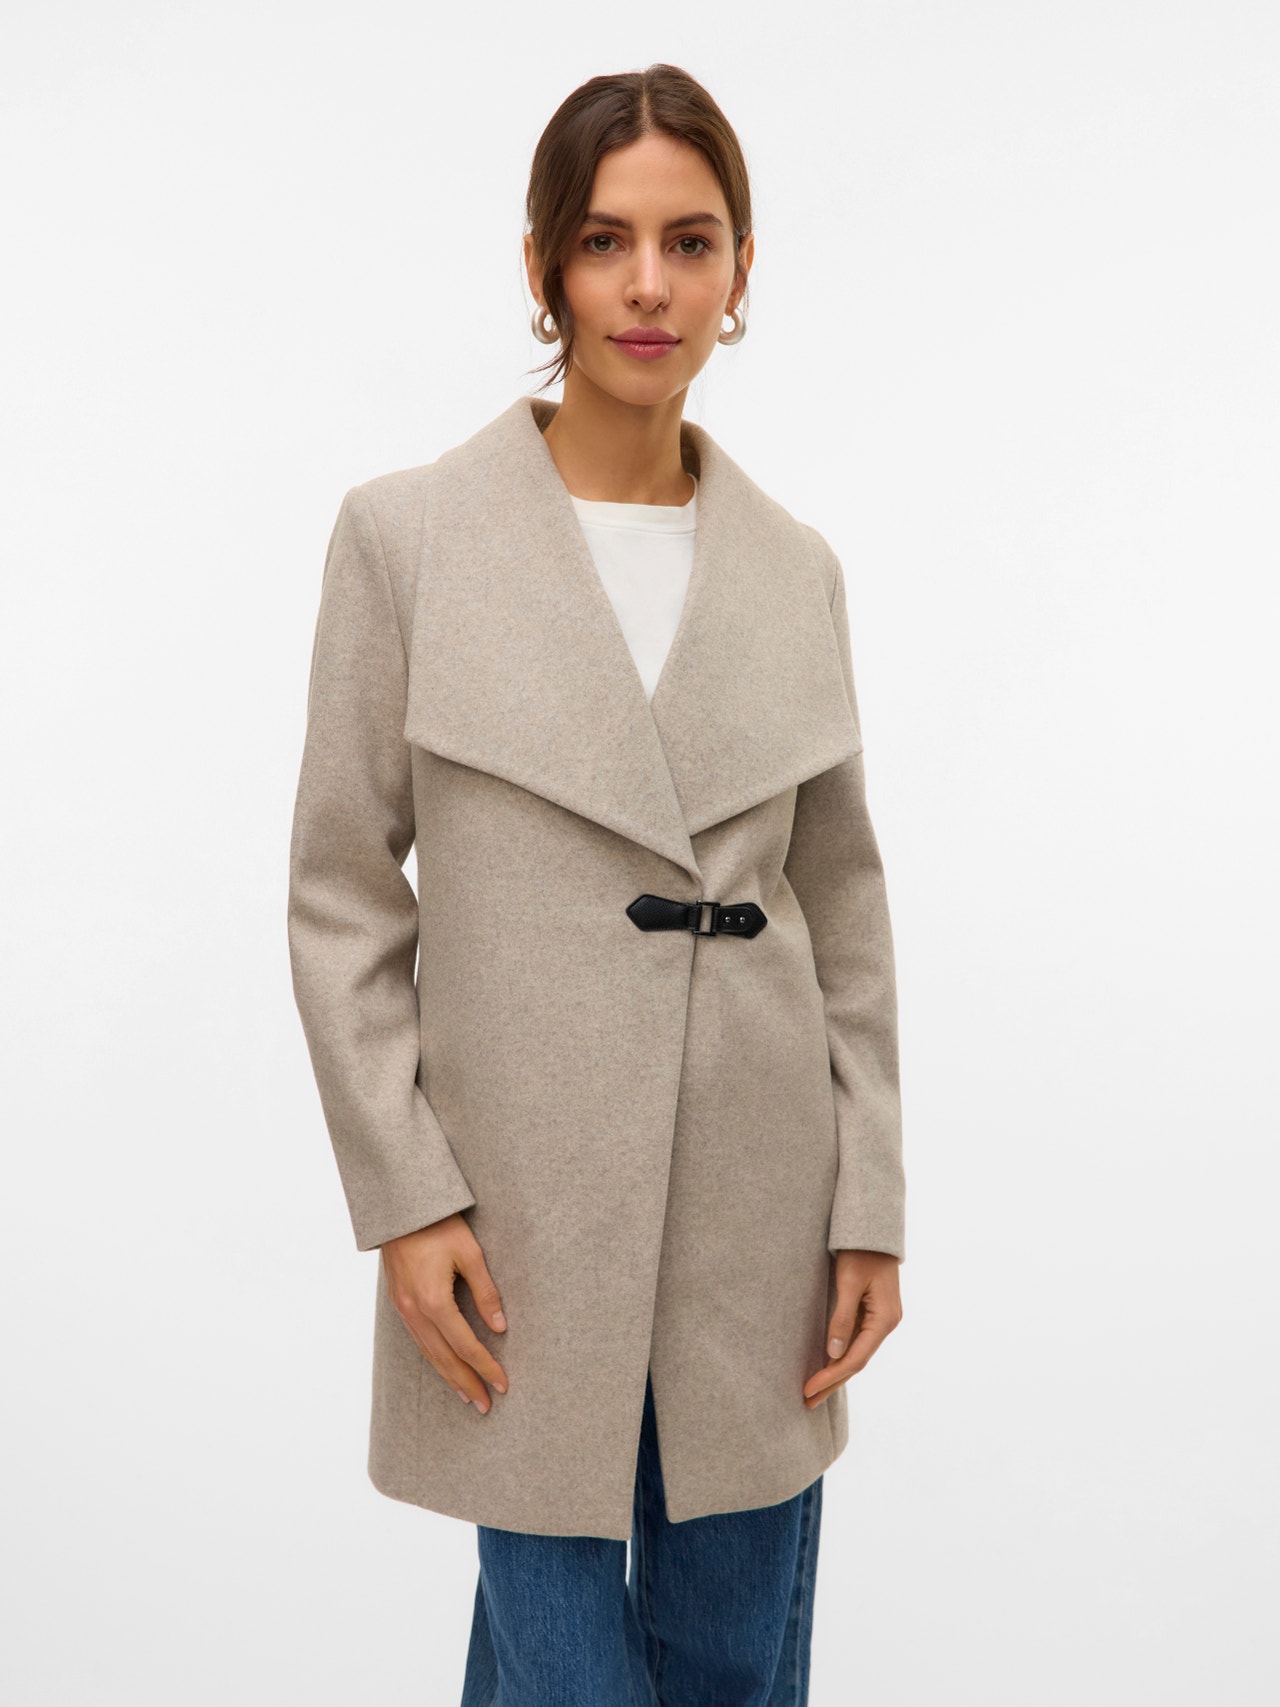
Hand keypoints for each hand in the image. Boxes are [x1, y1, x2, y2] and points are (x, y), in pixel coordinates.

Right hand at [380, 1213, 508, 1412]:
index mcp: (434, 1301)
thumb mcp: (470, 1253)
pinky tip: (444, 1366)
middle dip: (467, 1383)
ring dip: (449, 1377)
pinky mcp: (399, 1303)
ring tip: (467, 1395)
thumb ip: (486, 1292)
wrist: (400, 1209)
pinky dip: (433, 1359)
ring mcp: (403, 1309)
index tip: (503, 1384)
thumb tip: (500, 1326)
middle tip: (485, 1406)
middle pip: (444, 1359)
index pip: (465, 1346)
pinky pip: (418, 1340)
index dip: (486, 1367)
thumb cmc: (438, 1225)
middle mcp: (415, 1311)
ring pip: (428, 1353)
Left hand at [803, 1249, 901, 1408]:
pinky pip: (856, 1341)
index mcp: (885, 1319)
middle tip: (807, 1402)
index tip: (808, 1389)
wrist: (873, 1228)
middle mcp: (886, 1323)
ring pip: (857, 1353)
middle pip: (857, 1362)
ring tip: (814, 1391)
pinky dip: (840, 1356)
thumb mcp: (849, 1282)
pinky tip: (827, 1365)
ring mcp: (881, 1319)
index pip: (856, 1359)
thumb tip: (834, 1353)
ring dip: (835, 1372)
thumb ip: (842, 1317)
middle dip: (832, 1382)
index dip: (831, 1377)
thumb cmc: (861, 1251)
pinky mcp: (872, 1312)